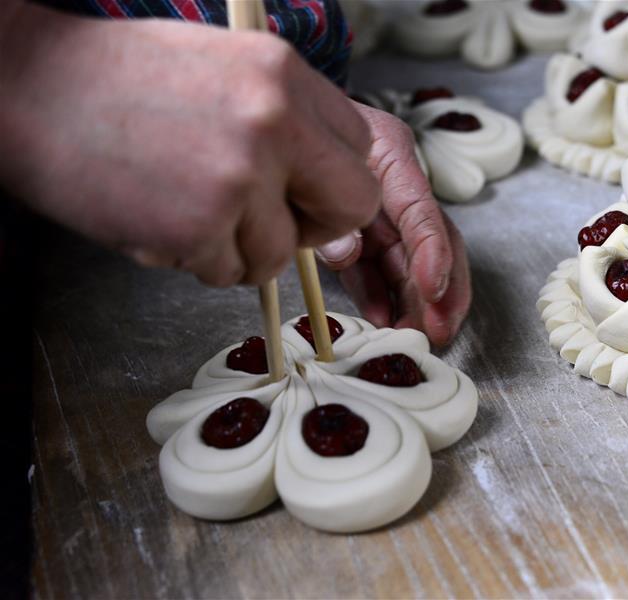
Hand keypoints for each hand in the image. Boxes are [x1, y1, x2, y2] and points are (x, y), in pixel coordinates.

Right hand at [0, 3, 379, 285]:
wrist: (30, 87)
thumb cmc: (123, 79)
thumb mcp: (229, 69)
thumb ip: (289, 119)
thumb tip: (326, 174)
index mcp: (287, 74)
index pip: (362, 150)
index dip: (335, 181)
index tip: (307, 191)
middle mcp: (275, 122)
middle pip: (353, 206)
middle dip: (315, 226)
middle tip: (273, 221)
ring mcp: (239, 176)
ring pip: (282, 253)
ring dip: (242, 249)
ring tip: (193, 211)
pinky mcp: (199, 225)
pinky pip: (228, 272)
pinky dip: (199, 260)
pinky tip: (162, 218)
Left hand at [317, 103, 471, 346]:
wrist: (275, 109)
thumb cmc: (293, 119)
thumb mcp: (308, 154)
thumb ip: (329, 204)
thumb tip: (348, 255)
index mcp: (392, 152)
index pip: (422, 209)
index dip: (432, 254)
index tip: (433, 291)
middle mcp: (396, 182)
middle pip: (432, 241)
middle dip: (439, 291)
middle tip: (437, 330)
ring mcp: (382, 206)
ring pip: (409, 260)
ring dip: (413, 301)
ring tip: (410, 336)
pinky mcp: (363, 228)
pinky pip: (376, 265)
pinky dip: (380, 293)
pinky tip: (382, 319)